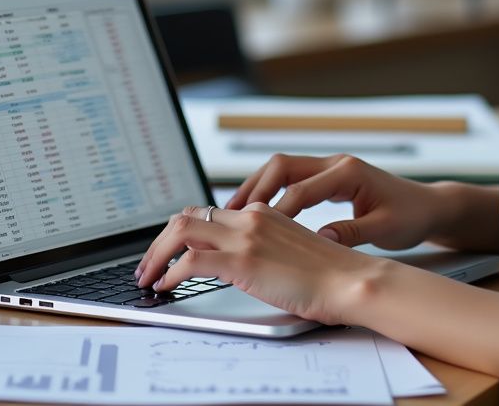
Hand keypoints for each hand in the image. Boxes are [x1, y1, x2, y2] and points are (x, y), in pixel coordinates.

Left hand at [134, 203, 384, 325]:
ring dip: (157, 253)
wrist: (351, 281)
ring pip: (182, 231)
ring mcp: (246, 236)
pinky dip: (170, 271)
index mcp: (263, 213)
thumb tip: (238, 264)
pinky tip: (165, 286)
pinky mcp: (243, 260)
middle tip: (147, 265)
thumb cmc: (329, 275)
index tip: (168, 251)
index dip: (181, 231)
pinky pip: (191, 260)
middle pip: (188, 216)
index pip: (209, 212)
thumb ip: (264, 248)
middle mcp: (252, 217)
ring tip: (147, 276)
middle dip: (159, 240)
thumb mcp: (290, 252)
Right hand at [225, 153, 447, 249]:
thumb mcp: (386, 229)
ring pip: (284, 169)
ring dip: (259, 187)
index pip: (302, 190)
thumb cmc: (411, 216)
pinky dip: (273, 191)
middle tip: (230, 214)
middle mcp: (337, 164)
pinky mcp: (331, 177)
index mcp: (349, 173)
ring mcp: (332, 167)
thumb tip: (321, 237)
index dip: (277, 211)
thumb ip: (353, 232)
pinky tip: (259, 211)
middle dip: (256, 188)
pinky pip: (293, 178)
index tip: (255, 232)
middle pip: (283, 166)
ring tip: (233, 211)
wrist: (429, 206)